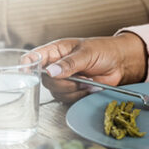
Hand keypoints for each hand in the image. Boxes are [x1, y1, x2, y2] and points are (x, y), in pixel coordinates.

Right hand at [29, 33, 147, 102]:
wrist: (120, 63)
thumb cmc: (103, 50)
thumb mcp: (86, 53)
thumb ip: (68, 63)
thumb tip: (51, 71)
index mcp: (55, 51)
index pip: (33, 57)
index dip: (27, 66)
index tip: (29, 74)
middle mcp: (56, 66)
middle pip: (44, 80)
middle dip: (62, 82)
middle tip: (78, 77)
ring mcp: (64, 79)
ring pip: (56, 91)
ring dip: (73, 89)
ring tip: (88, 80)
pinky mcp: (72, 90)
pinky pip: (67, 98)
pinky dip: (79, 95)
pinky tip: (89, 86)